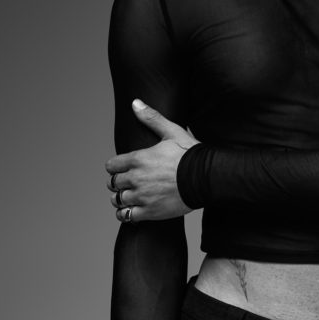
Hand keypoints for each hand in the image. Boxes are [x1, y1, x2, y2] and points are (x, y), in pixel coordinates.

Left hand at [106, 99, 200, 220]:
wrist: (207, 177)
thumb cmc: (191, 154)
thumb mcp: (172, 131)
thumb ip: (151, 118)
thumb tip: (135, 103)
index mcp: (138, 159)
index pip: (111, 166)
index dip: (116, 167)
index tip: (123, 168)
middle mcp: (136, 178)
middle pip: (113, 183)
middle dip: (118, 182)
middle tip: (128, 182)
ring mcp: (142, 196)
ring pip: (117, 200)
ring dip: (120, 198)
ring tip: (130, 197)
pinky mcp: (150, 212)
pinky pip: (126, 216)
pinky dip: (125, 214)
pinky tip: (132, 210)